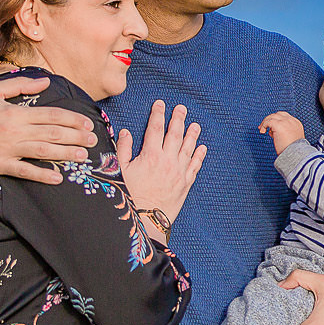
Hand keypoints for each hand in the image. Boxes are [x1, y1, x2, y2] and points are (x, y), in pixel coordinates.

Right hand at [0, 76, 95, 183]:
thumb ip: (21, 85)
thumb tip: (46, 82)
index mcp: (15, 112)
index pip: (51, 115)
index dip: (72, 120)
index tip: (87, 123)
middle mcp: (14, 131)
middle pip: (52, 134)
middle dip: (76, 137)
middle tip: (93, 141)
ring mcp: (6, 149)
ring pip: (43, 152)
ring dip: (66, 155)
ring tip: (84, 157)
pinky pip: (24, 171)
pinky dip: (42, 175)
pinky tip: (57, 177)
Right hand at [117, 100, 206, 225]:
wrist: (146, 219)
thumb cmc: (130, 196)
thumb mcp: (120, 171)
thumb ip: (123, 150)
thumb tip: (125, 132)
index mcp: (150, 155)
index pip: (155, 128)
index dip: (158, 114)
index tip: (160, 104)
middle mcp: (167, 160)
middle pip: (174, 134)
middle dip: (178, 119)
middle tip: (181, 108)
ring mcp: (179, 172)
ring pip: (188, 148)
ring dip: (192, 135)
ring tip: (195, 124)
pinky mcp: (185, 184)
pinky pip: (195, 166)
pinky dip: (200, 156)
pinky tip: (203, 148)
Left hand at [259, 111, 306, 154]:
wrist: (295, 155)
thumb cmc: (293, 151)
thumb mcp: (292, 139)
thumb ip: (286, 133)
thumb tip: (275, 132)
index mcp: (296, 123)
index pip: (285, 117)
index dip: (277, 121)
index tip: (271, 128)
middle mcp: (291, 121)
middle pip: (278, 114)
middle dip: (270, 119)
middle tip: (263, 126)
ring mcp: (285, 122)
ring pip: (272, 116)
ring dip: (265, 122)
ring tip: (262, 130)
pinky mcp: (278, 125)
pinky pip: (268, 121)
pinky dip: (263, 125)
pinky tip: (262, 132)